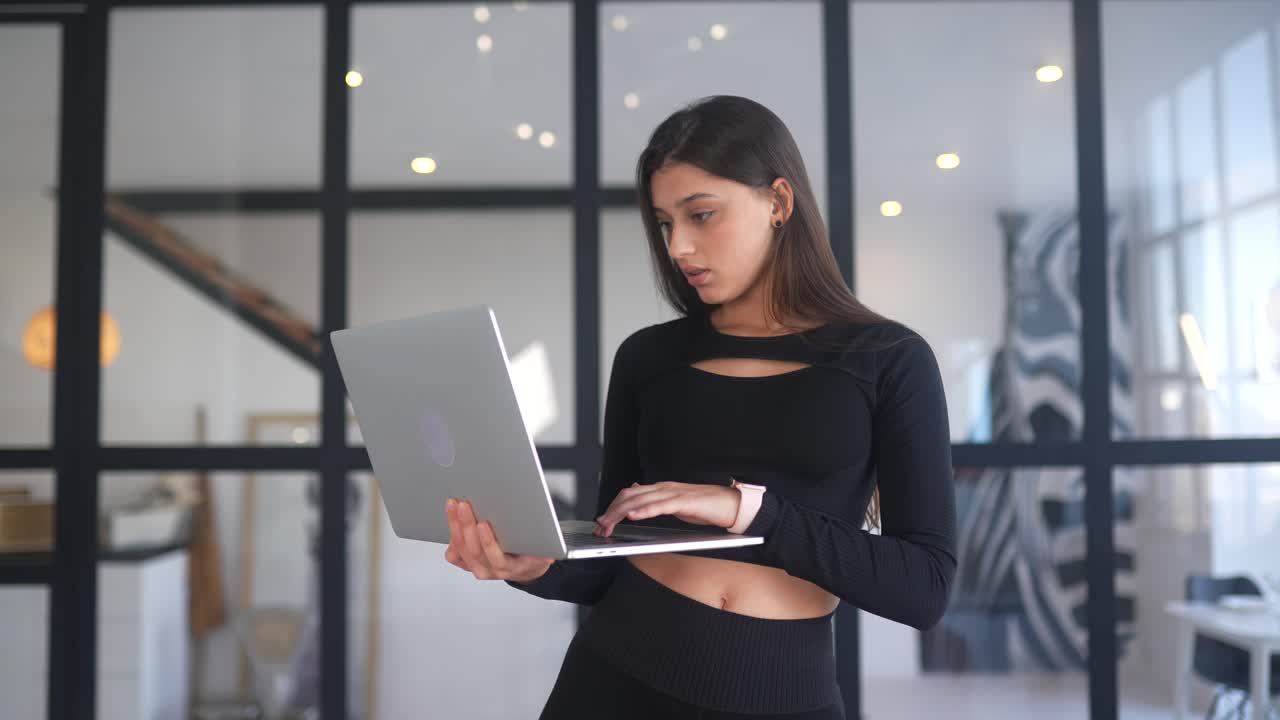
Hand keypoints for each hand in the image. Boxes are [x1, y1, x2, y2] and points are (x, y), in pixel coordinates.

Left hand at [444, 498, 555, 583]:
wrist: (524, 568)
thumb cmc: (530, 554)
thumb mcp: (543, 549)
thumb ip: (544, 545)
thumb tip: (547, 540)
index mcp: (509, 567)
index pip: (496, 557)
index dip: (488, 542)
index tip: (483, 524)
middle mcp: (490, 570)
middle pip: (473, 550)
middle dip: (467, 525)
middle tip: (464, 506)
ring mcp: (476, 567)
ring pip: (461, 549)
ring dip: (455, 526)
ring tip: (454, 506)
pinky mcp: (466, 563)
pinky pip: (453, 554)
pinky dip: (449, 537)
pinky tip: (451, 519)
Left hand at [593, 481, 739, 536]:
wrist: (731, 504)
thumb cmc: (705, 506)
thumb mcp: (675, 505)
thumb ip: (657, 502)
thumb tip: (637, 501)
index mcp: (661, 489)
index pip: (629, 495)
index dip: (612, 507)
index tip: (601, 521)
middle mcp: (663, 488)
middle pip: (629, 496)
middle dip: (611, 512)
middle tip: (599, 527)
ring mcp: (673, 493)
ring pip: (640, 500)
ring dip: (621, 513)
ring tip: (608, 524)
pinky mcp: (683, 501)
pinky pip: (659, 505)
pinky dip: (644, 511)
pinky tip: (633, 516)